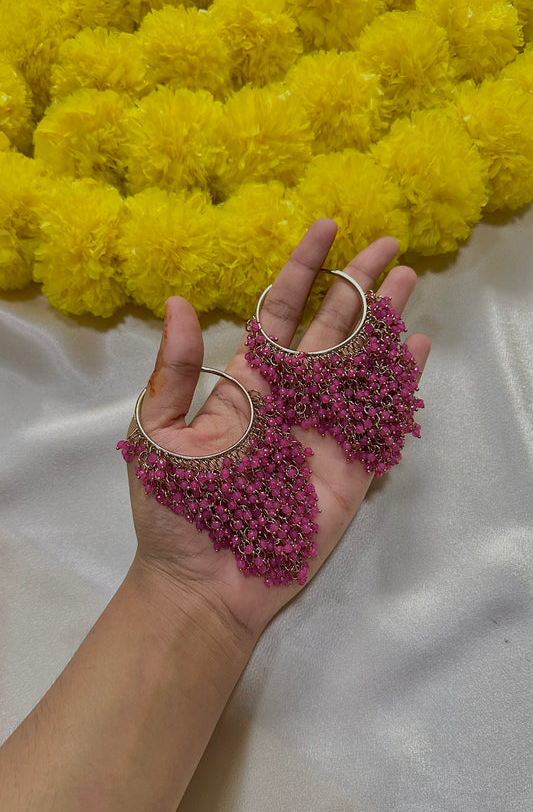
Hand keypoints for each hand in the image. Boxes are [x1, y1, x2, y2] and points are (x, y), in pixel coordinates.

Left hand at [124, 219, 430, 638]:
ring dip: (385, 324)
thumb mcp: (156, 435)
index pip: (280, 313)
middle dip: (358, 287)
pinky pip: (377, 421)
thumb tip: (178, 303)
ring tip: (409, 283)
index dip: (303, 270)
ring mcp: (322, 432)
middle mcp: (290, 399)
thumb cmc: (174, 513)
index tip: (326, 228)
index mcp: (246, 384)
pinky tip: (416, 351)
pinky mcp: (348, 470)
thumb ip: (173, 372)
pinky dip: (398, 385)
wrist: (203, 584)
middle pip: (331, 330)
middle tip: (389, 246)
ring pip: (360, 366)